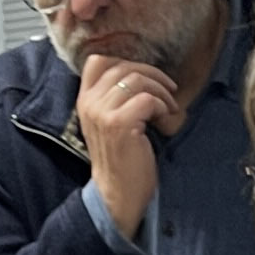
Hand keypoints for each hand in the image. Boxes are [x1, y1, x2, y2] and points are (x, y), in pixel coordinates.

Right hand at [77, 52, 178, 239]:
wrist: (118, 196)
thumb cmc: (122, 160)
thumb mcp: (111, 123)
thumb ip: (116, 97)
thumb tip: (144, 73)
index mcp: (84, 100)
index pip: (98, 59)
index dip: (127, 62)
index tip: (147, 78)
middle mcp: (89, 103)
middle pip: (123, 66)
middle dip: (153, 76)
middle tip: (169, 94)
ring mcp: (102, 113)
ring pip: (137, 79)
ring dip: (161, 92)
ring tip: (168, 110)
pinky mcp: (119, 124)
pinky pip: (148, 99)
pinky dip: (163, 107)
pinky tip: (165, 123)